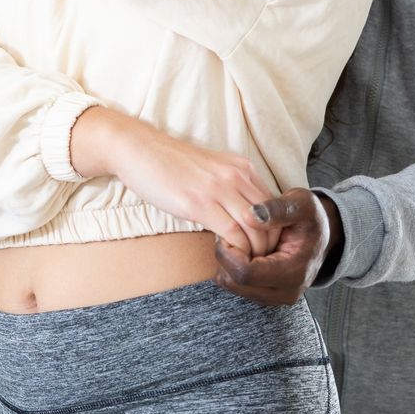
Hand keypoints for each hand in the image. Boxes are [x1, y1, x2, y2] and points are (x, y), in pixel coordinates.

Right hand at [74, 109, 277, 255]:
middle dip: (269, 245)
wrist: (139, 150)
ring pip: (255, 229)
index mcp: (242, 168)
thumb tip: (243, 216)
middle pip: (270, 219)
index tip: (265, 246)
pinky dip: (236, 249)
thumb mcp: (211, 170)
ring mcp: (218, 189)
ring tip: (246, 263)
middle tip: (259, 261)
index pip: (274, 205)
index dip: (275, 231)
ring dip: (255, 252)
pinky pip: (232, 233)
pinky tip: (228, 255)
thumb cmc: (171, 164)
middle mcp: (236, 176)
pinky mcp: (199, 204)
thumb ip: (231, 187)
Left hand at [213, 190, 338, 306]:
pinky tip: (243, 250)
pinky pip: (237, 286)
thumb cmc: (311, 218)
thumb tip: (249, 216)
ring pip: (232, 286)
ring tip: (237, 240)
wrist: (322, 236)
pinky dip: (233, 269)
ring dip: (227, 264)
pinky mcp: (267, 297)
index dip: (228, 252)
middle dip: (225, 258)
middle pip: (235, 283)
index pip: (245, 273)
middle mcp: (286, 292)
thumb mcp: (302, 204)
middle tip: (227, 234)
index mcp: (294, 272)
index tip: (227, 231)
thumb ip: (278, 208)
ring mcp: (276, 298)